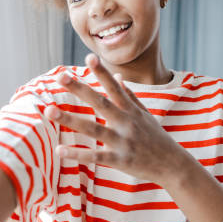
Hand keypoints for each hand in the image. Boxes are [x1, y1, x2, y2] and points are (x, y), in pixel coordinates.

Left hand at [44, 54, 184, 181]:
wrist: (173, 165)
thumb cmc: (156, 138)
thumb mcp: (145, 114)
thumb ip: (129, 95)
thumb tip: (117, 76)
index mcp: (130, 110)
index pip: (114, 87)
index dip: (102, 72)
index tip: (89, 56)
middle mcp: (126, 122)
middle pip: (100, 102)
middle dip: (80, 89)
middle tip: (61, 77)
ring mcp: (122, 141)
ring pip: (93, 129)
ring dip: (71, 119)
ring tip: (49, 111)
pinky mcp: (120, 160)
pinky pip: (95, 156)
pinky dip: (77, 154)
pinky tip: (59, 150)